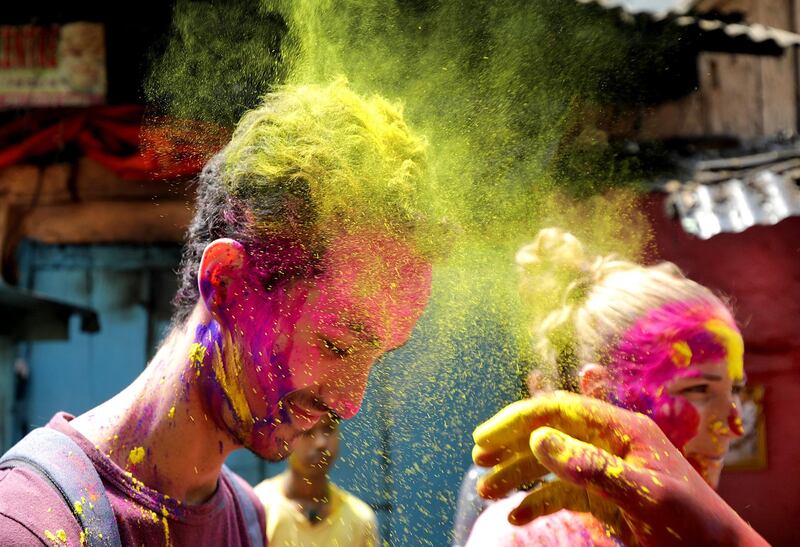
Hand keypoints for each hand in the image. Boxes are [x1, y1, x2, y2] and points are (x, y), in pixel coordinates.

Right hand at [472, 392, 766, 546]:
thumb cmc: (689, 520)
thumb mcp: (641, 492)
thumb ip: (591, 465)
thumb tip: (538, 437)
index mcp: (620, 428)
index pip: (559, 410)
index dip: (518, 419)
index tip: (484, 437)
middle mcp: (607, 443)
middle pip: (549, 432)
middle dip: (511, 443)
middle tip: (478, 458)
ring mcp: (604, 470)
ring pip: (550, 464)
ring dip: (517, 474)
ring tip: (486, 491)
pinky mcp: (603, 498)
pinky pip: (562, 494)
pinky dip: (537, 502)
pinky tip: (517, 515)